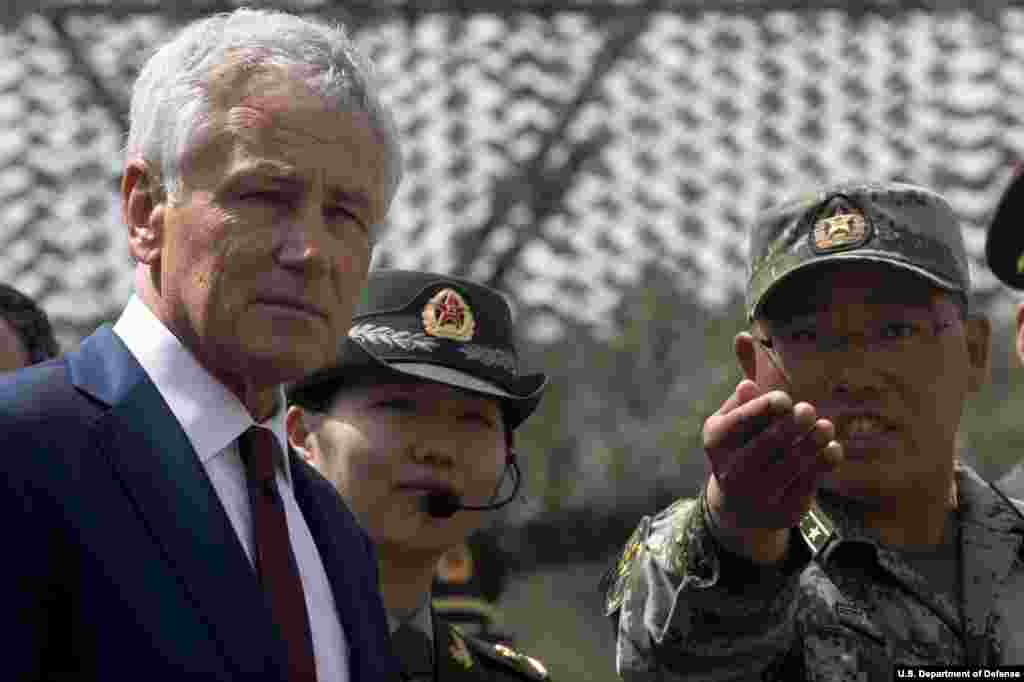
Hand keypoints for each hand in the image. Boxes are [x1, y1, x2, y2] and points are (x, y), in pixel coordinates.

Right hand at [702, 380, 841, 561]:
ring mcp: (757, 495)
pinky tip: (832, 449)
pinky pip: (808, 483)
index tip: (784, 399)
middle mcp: (732, 471)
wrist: (739, 508)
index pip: (740, 422)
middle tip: (808, 410)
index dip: (764, 408)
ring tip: (826, 426)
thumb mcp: (732, 426)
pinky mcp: (783, 511)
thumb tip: (748, 385)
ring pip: (792, 464)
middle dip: (792, 424)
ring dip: (813, 442)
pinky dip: (823, 463)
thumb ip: (742, 404)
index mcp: (716, 442)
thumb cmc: (740, 450)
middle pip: (768, 443)